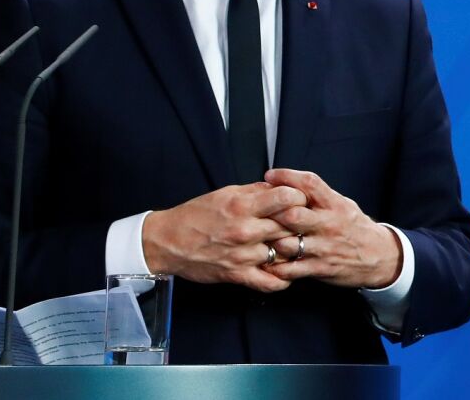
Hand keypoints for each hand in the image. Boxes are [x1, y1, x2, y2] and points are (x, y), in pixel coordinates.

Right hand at [142, 182, 307, 290]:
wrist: (167, 242)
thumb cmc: (195, 215)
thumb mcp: (225, 194)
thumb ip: (255, 191)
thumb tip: (280, 187)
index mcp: (243, 206)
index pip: (287, 198)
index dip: (299, 197)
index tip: (300, 200)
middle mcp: (245, 230)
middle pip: (291, 225)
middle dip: (300, 223)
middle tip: (302, 223)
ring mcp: (243, 255)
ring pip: (285, 253)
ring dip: (292, 249)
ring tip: (294, 245)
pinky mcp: (237, 275)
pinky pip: (270, 282)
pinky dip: (283, 279)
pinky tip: (285, 271)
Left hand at [259, 168, 401, 289]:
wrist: (379, 256)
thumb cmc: (355, 227)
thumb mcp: (343, 205)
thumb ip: (319, 196)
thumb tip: (289, 183)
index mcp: (335, 205)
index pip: (310, 183)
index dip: (287, 176)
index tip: (269, 175)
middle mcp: (329, 224)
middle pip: (293, 215)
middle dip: (273, 213)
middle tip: (258, 212)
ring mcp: (324, 248)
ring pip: (287, 244)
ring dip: (269, 242)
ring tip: (257, 239)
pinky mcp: (320, 268)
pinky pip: (290, 269)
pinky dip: (275, 267)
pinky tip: (267, 262)